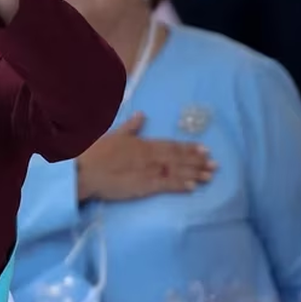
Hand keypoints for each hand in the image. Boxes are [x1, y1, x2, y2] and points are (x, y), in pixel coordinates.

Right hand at [76, 113, 215, 201]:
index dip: (188, 147)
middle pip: (178, 158)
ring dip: (195, 173)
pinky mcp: (144, 186)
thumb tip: (142, 114)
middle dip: (197, 161)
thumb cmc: (95, 152)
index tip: (205, 149)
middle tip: (215, 163)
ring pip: (177, 171)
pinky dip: (181, 185)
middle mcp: (150, 156)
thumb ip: (131, 127)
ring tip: (210, 176)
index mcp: (143, 143)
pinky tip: (193, 187)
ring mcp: (149, 171)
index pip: (171, 145)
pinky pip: (167, 185)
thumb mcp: (114, 135)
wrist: (85, 169)